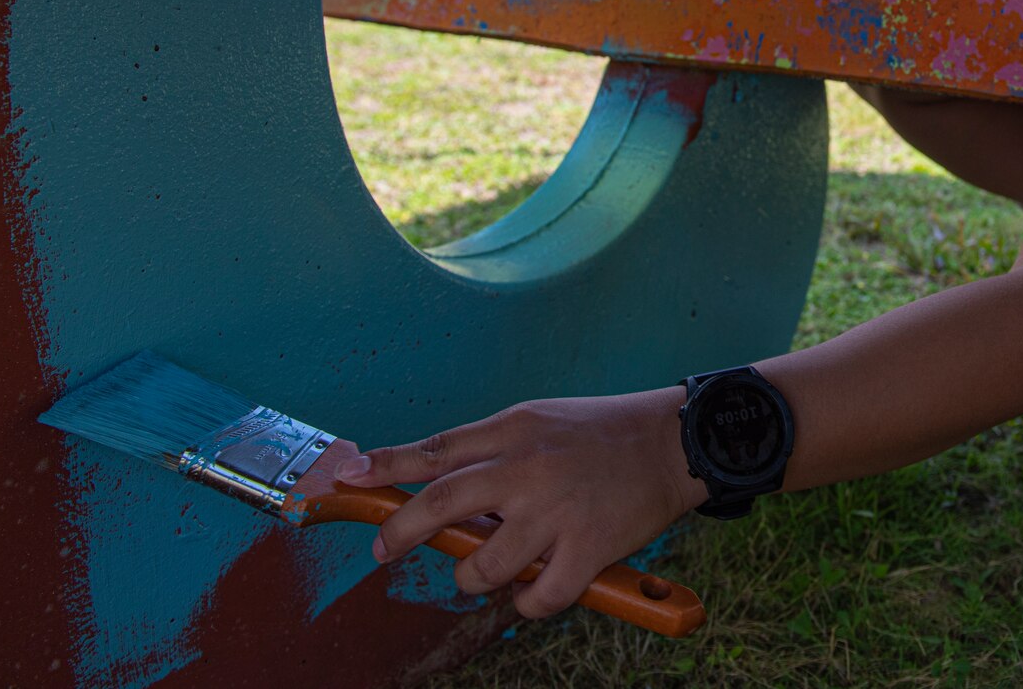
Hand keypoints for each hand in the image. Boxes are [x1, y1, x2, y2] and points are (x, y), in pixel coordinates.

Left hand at [336, 388, 707, 618]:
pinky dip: (529, 602)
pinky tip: (535, 589)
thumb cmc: (602, 433)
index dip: (385, 466)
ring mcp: (556, 511)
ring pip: (483, 564)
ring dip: (473, 575)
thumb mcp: (540, 420)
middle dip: (399, 531)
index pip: (436, 450)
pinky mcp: (587, 548)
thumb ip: (491, 451)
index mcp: (514, 431)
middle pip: (440, 504)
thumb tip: (437, 485)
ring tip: (485, 569)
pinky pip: (539, 596)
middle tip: (385, 548)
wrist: (673, 441)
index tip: (349, 478)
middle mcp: (527, 468)